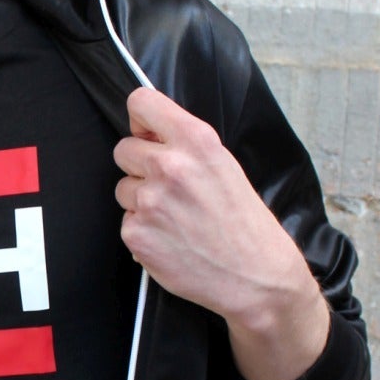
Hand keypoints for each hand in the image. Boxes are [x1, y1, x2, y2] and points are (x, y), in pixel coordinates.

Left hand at [113, 88, 329, 379]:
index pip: (141, 103)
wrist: (256, 276)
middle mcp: (170, 166)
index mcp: (197, 141)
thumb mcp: (225, 166)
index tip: (147, 133)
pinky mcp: (136, 233)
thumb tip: (148, 133)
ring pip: (123, 188)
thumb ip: (186, 146)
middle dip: (140, 166)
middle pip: (123, 149)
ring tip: (176, 218)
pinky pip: (126, 222)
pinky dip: (143, 231)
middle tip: (169, 188)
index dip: (141, 120)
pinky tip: (172, 239)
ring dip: (141, 201)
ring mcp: (150, 201)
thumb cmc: (246, 223)